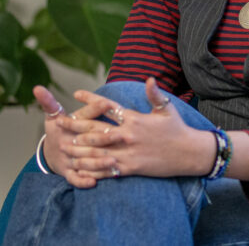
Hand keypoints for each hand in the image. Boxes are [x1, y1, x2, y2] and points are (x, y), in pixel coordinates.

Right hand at [34, 85, 114, 188]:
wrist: (52, 151)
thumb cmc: (59, 129)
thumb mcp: (54, 113)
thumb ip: (49, 101)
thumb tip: (37, 88)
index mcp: (66, 124)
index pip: (82, 115)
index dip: (93, 108)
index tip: (108, 103)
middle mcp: (67, 142)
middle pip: (86, 139)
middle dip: (103, 137)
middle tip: (121, 135)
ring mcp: (67, 159)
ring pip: (82, 161)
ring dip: (97, 162)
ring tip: (113, 161)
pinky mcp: (67, 172)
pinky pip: (74, 178)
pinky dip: (82, 181)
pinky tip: (94, 182)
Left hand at [55, 78, 213, 180]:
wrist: (189, 153)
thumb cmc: (178, 129)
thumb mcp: (167, 109)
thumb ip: (155, 94)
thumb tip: (150, 78)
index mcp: (135, 119)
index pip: (108, 106)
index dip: (91, 99)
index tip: (76, 94)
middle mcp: (128, 135)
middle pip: (96, 130)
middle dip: (76, 126)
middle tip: (59, 123)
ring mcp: (128, 153)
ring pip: (96, 151)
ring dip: (78, 149)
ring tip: (62, 146)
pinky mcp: (131, 168)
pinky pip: (106, 169)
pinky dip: (91, 169)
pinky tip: (79, 168)